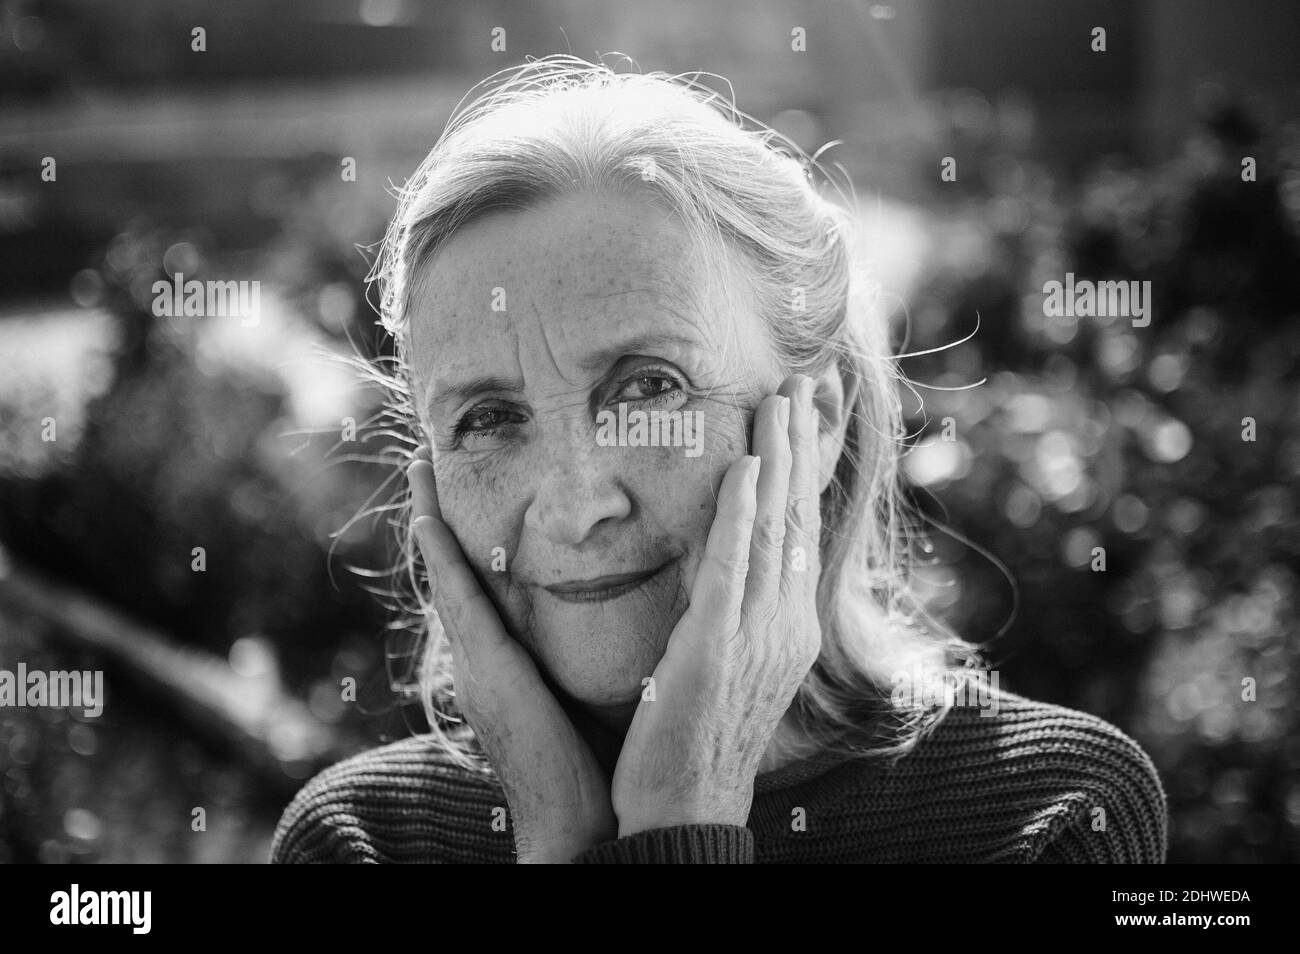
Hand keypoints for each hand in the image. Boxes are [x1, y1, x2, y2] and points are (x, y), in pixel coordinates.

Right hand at [407, 449, 616, 861]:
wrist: (581, 826)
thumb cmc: (593, 766)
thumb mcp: (583, 694)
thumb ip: (583, 655)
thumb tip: (619, 617)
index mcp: (505, 663)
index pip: (481, 586)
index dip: (465, 539)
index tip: (459, 490)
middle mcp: (481, 658)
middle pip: (453, 573)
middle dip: (436, 517)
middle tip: (426, 459)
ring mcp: (476, 665)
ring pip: (447, 577)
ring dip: (430, 522)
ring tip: (420, 468)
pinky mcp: (487, 674)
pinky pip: (460, 604)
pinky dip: (442, 561)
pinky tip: (431, 520)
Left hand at [610, 374, 823, 832]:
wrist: (687, 808)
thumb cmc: (697, 739)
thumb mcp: (728, 664)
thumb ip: (734, 611)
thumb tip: (727, 564)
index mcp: (787, 625)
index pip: (801, 530)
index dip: (805, 469)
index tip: (807, 415)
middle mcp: (785, 622)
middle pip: (798, 516)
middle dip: (802, 445)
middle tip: (804, 381)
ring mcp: (758, 633)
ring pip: (775, 529)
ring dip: (778, 457)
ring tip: (781, 398)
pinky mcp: (718, 646)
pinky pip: (733, 567)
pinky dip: (741, 512)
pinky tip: (745, 466)